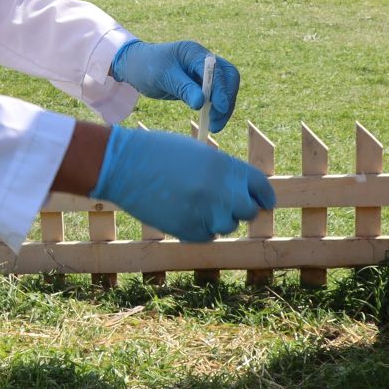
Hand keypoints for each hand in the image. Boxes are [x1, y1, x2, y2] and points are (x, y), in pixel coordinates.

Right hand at [90, 127, 275, 242]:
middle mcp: (220, 191)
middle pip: (248, 211)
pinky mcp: (187, 230)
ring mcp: (204, 213)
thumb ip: (223, 172)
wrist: (124, 166)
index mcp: (225, 166)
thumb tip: (241, 191)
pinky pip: (206, 236)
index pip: (260, 186)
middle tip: (228, 206)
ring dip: (219, 219)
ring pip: (227, 225)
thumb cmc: (159, 153)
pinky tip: (184, 214)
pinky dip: (200, 229)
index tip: (264, 202)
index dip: (264, 196)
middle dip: (242, 210)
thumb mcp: (199, 154)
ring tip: (198, 205)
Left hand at [111, 39, 239, 132]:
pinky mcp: (202, 83)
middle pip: (228, 77)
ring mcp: (205, 71)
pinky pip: (217, 95)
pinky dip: (217, 108)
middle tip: (216, 120)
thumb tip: (201, 103)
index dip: (220, 89)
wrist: (137, 66)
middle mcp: (204, 60)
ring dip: (224, 107)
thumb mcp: (163, 78)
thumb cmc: (148, 67)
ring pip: (226, 88)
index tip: (219, 108)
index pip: (216, 70)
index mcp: (194, 52)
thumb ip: (183, 88)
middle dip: (227, 99)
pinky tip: (211, 121)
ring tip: (214, 126)